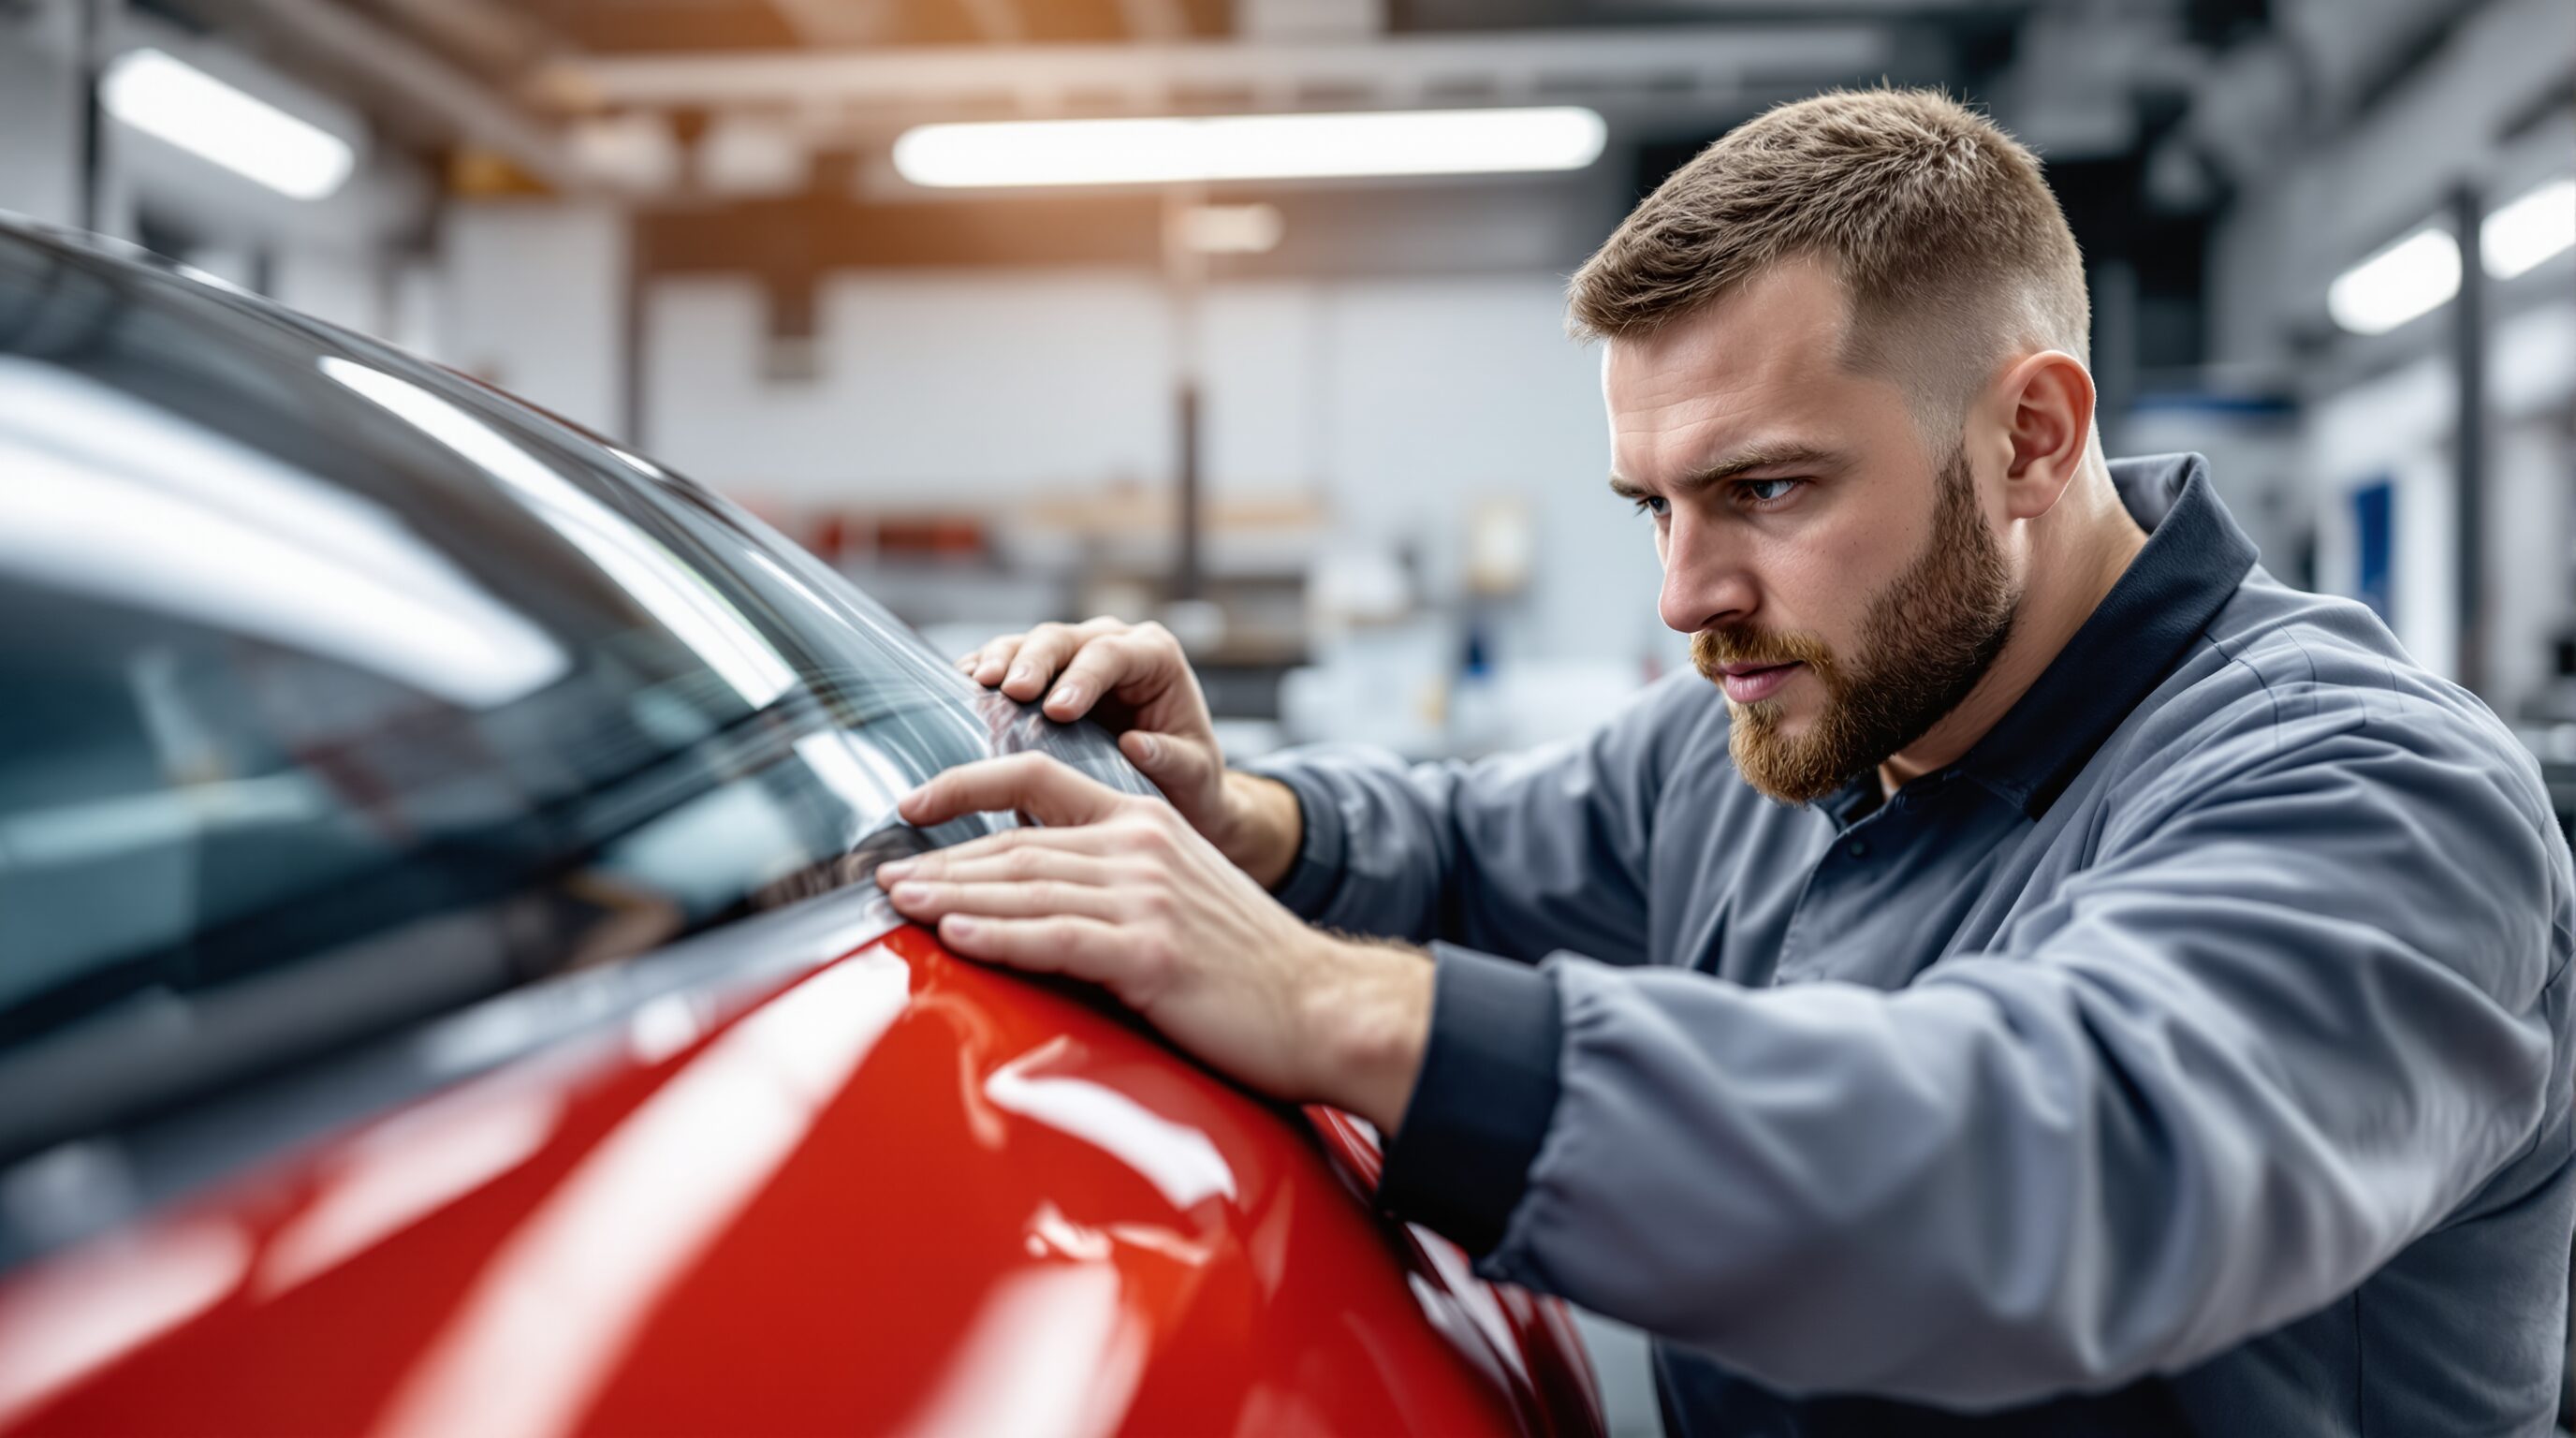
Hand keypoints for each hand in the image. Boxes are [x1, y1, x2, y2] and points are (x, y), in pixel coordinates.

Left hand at [880, 752, 1430, 1132]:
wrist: (1324, 1008)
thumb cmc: (1248, 970)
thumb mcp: (1178, 901)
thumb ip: (1112, 885)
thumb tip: (1034, 900)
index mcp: (1145, 824)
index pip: (1036, 783)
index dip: (965, 787)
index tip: (909, 806)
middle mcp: (1141, 847)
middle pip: (1015, 844)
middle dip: (939, 861)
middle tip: (882, 876)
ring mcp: (1147, 898)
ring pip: (1024, 886)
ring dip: (949, 895)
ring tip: (896, 902)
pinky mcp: (1151, 953)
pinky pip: (1056, 938)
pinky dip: (998, 935)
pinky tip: (953, 934)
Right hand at [956, 617, 1298, 886]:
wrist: (1172, 787)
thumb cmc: (1189, 777)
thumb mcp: (1194, 773)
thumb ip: (1171, 758)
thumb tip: (1136, 747)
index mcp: (1155, 655)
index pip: (1113, 655)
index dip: (1083, 678)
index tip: (1058, 711)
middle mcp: (1112, 643)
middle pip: (1063, 639)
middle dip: (1033, 662)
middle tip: (1009, 690)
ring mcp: (1073, 655)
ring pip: (1027, 643)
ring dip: (999, 662)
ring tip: (977, 683)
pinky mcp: (1042, 676)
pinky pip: (1006, 664)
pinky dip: (983, 673)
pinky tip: (962, 686)